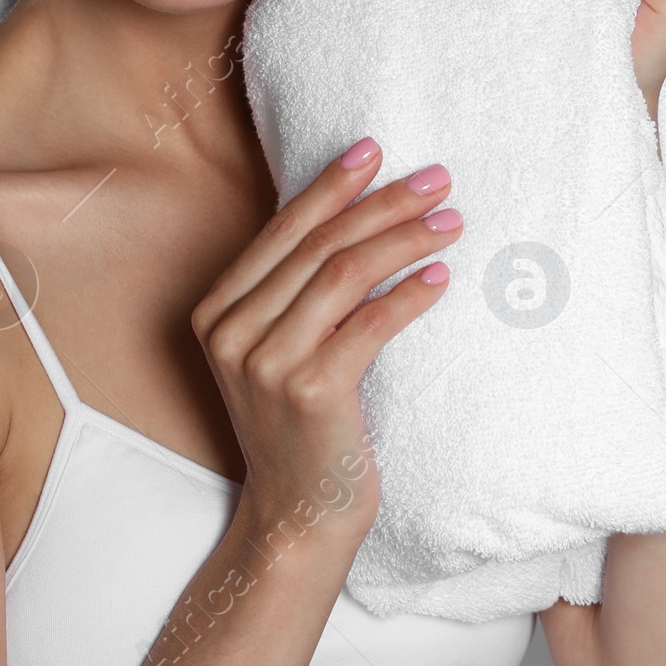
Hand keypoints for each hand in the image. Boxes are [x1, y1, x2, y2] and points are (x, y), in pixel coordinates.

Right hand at [189, 143, 461, 547]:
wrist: (298, 517)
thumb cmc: (300, 426)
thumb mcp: (278, 350)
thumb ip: (294, 291)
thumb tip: (354, 210)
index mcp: (215, 311)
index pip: (283, 229)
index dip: (332, 185)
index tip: (376, 149)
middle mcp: (230, 332)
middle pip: (319, 245)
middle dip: (382, 204)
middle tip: (437, 180)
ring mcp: (265, 363)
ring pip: (345, 275)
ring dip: (405, 240)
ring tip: (451, 223)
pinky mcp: (309, 392)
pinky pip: (370, 325)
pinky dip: (409, 296)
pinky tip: (440, 279)